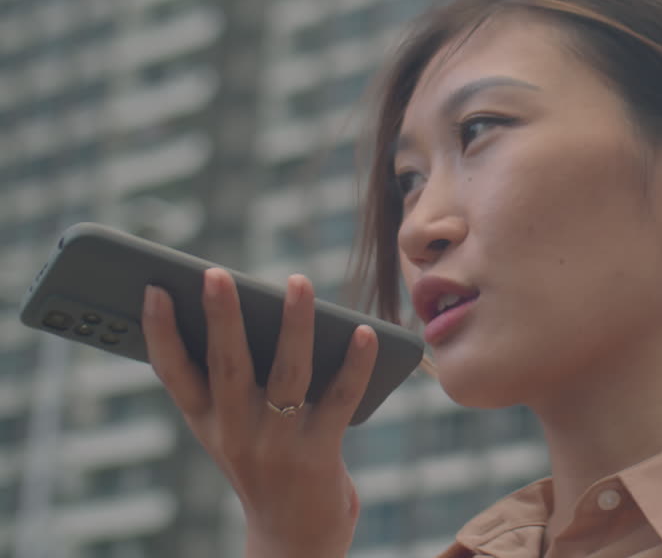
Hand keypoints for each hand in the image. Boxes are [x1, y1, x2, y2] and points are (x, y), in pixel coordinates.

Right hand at [141, 268, 378, 557]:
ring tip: (297, 281)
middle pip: (226, 365)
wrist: (295, 539)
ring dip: (294, 324)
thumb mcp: (237, 429)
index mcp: (208, 422)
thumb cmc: (268, 466)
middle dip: (221, 318)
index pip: (174, 374)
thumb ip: (238, 381)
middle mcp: (236, 432)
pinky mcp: (319, 454)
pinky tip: (363, 331)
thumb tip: (265, 308)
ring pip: (286, 373)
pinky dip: (354, 362)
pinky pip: (341, 397)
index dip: (160, 332)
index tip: (154, 290)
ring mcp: (277, 444)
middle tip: (216, 273)